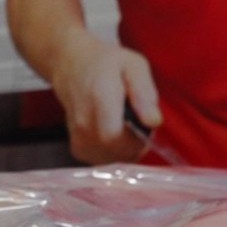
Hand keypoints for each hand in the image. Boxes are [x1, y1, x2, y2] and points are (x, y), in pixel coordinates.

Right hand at [51, 31, 160, 164]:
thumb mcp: (133, 66)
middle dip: (135, 146)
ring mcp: (78, 138)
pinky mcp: (78, 149)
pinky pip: (103, 161)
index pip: (114, 136)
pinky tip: (117, 137)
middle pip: (114, 152)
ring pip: (110, 160)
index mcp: (99, 99)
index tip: (147, 128)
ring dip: (127, 151)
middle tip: (141, 127)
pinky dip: (116, 154)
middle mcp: (84, 122)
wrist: (72, 67)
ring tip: (129, 130)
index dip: (136, 140)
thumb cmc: (106, 64)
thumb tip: (154, 122)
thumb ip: (144, 92)